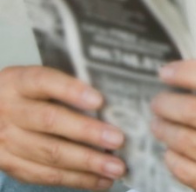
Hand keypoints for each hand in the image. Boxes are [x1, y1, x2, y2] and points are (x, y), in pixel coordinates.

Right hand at [0, 65, 125, 189]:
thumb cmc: (24, 96)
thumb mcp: (35, 83)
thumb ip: (65, 88)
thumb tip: (112, 102)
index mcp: (18, 82)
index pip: (44, 81)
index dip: (71, 90)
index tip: (99, 100)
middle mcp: (9, 111)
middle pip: (50, 121)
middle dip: (87, 132)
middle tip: (118, 139)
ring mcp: (6, 140)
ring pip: (49, 153)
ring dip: (87, 163)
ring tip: (116, 167)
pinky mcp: (9, 164)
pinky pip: (44, 175)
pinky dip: (76, 179)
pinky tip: (99, 181)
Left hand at [151, 60, 195, 191]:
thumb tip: (184, 72)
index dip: (188, 73)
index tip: (167, 72)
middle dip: (166, 103)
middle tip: (158, 100)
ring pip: (184, 140)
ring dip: (162, 127)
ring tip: (158, 121)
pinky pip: (182, 167)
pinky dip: (170, 154)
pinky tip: (172, 147)